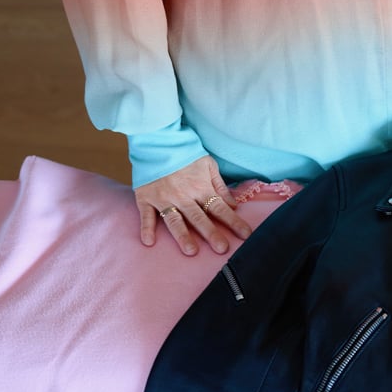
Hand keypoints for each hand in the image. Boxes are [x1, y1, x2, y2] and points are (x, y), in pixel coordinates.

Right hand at [135, 155, 251, 255]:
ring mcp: (164, 198)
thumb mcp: (208, 165)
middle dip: (212, 233)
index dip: (234, 222)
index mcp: (200, 187)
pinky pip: (147, 215)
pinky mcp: (146, 198)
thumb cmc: (186, 154)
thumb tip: (233, 205)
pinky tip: (149, 242)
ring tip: (191, 251)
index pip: (220, 208)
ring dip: (183, 236)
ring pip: (175, 220)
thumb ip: (220, 187)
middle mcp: (183, 195)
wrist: (158, 140)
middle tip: (222, 249)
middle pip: (199, 218)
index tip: (246, 235)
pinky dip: (146, 228)